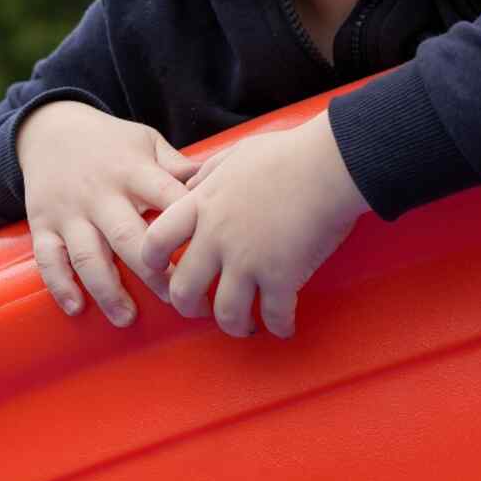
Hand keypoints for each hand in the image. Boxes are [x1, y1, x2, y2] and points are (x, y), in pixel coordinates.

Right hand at [16, 100, 198, 326]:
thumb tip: (218, 184)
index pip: (166, 197)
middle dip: (154, 273)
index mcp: (133, 171)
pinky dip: (61, 285)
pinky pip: (49, 259)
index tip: (210, 253)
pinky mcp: (43, 224)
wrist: (51, 129)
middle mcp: (101, 193)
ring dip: (108, 290)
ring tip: (127, 318)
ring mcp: (70, 211)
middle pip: (128, 237)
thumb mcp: (147, 142)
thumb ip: (177, 167)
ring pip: (87, 255)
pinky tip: (77, 308)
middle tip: (179, 300)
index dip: (187, 226)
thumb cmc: (111, 142)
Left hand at [141, 111, 370, 338]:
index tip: (162, 270)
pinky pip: (274, 315)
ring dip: (235, 325)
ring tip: (246, 324)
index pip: (156, 241)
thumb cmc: (288, 153)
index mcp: (204, 205)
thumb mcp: (236, 153)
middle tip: (202, 308)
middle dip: (189, 307)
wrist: (328, 164)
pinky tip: (285, 327)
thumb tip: (191, 185)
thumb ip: (208, 173)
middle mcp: (218, 237)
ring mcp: (249, 260)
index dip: (152, 261)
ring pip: (226, 313)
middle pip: (184, 289)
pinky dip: (279, 327)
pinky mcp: (282, 276)